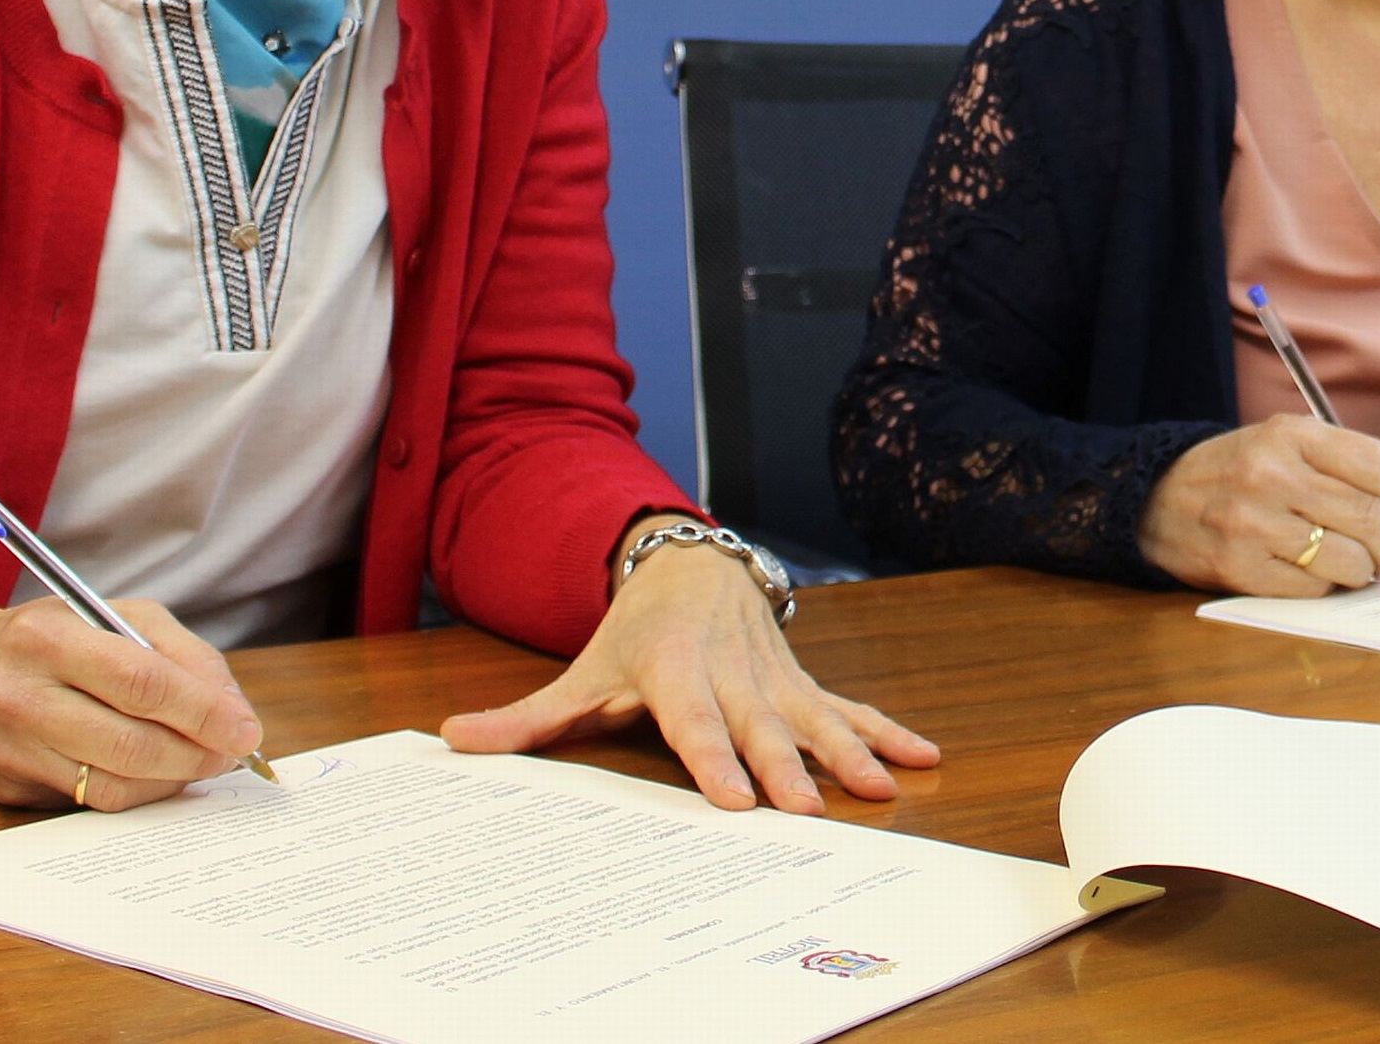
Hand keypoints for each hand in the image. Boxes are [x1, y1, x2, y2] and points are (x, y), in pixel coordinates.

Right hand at [0, 595, 262, 811]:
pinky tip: (154, 773)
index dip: (203, 712)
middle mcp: (16, 694)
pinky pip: (88, 801)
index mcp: (45, 637)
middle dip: (197, 755)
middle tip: (231, 754)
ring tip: (200, 763)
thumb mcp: (114, 617)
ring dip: (172, 780)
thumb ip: (181, 655)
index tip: (245, 731)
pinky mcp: (3, 787)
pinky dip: (136, 791)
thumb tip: (233, 711)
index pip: (142, 683)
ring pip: (112, 785)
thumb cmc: (49, 639)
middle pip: (130, 744)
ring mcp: (4, 748)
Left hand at [441, 516, 937, 814]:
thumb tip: (455, 740)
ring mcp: (773, 677)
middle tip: (807, 811)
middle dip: (787, 768)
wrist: (692, 568)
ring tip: (880, 789)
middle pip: (760, 725)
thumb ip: (527, 717)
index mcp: (674, 666)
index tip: (734, 799)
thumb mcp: (582, 670)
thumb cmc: (634, 633)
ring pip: (814, 716)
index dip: (713, 758)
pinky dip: (886, 731)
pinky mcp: (802, 683)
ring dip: (849, 753)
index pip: (694, 719)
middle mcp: (731, 670)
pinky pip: (848, 708)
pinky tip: (924, 758)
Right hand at [1138, 415, 1379, 595]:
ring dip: (1365, 571)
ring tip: (1358, 567)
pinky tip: (1315, 575)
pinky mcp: (1239, 568)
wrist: (1156, 501)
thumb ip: (1340, 464)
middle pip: (1370, 517)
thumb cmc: (1235, 473)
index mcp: (1288, 434)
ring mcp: (1252, 524)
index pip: (1379, 464)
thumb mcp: (1281, 444)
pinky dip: (1326, 587)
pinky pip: (1312, 588)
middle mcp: (1271, 475)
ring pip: (1348, 559)